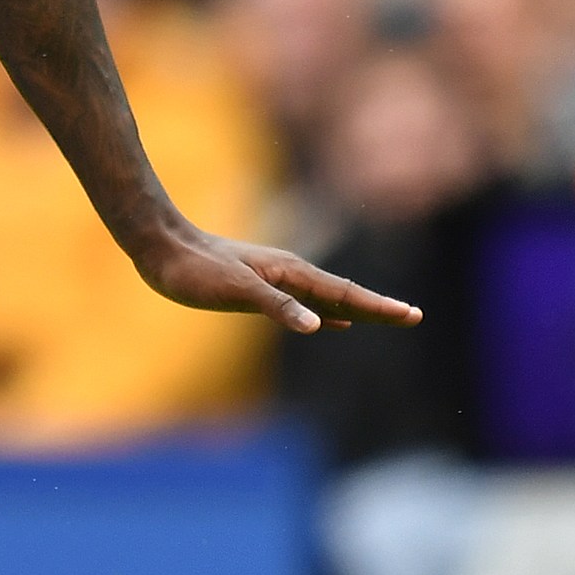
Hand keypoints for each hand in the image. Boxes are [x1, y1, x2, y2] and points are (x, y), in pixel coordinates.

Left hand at [131, 223, 421, 333]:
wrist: (160, 247)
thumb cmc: (195, 270)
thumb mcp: (236, 291)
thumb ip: (278, 307)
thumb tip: (320, 326)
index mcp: (291, 274)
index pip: (346, 294)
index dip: (379, 307)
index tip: (412, 315)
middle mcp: (288, 275)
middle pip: (344, 295)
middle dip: (378, 308)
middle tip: (414, 317)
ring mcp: (274, 281)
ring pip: (326, 298)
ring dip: (356, 311)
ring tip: (383, 319)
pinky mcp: (257, 289)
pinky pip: (304, 303)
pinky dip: (325, 313)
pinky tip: (331, 322)